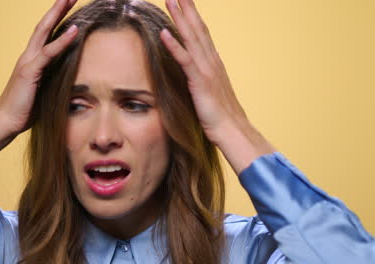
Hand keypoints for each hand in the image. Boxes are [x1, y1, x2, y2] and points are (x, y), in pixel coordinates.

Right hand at [0, 0, 78, 135]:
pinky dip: (62, 41)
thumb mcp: (43, 91)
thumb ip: (52, 80)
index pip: (46, 33)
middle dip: (57, 8)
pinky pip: (48, 53)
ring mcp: (28, 62)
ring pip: (44, 32)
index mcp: (31, 60)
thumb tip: (69, 79)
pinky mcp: (30, 72)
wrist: (5, 122)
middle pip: (44, 25)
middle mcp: (28, 56)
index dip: (56, 18)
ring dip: (58, 14)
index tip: (68, 5)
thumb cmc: (25, 109)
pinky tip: (74, 30)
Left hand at [160, 0, 247, 144]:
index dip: (192, 15)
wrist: (233, 131)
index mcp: (213, 62)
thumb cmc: (221, 116)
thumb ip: (204, 78)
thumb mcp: (212, 91)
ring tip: (170, 0)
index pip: (201, 33)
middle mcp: (211, 61)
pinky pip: (185, 60)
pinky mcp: (200, 82)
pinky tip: (165, 32)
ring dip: (180, 18)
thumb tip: (197, 72)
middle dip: (186, 8)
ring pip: (191, 38)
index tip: (184, 1)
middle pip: (197, 28)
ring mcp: (206, 70)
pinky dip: (175, 45)